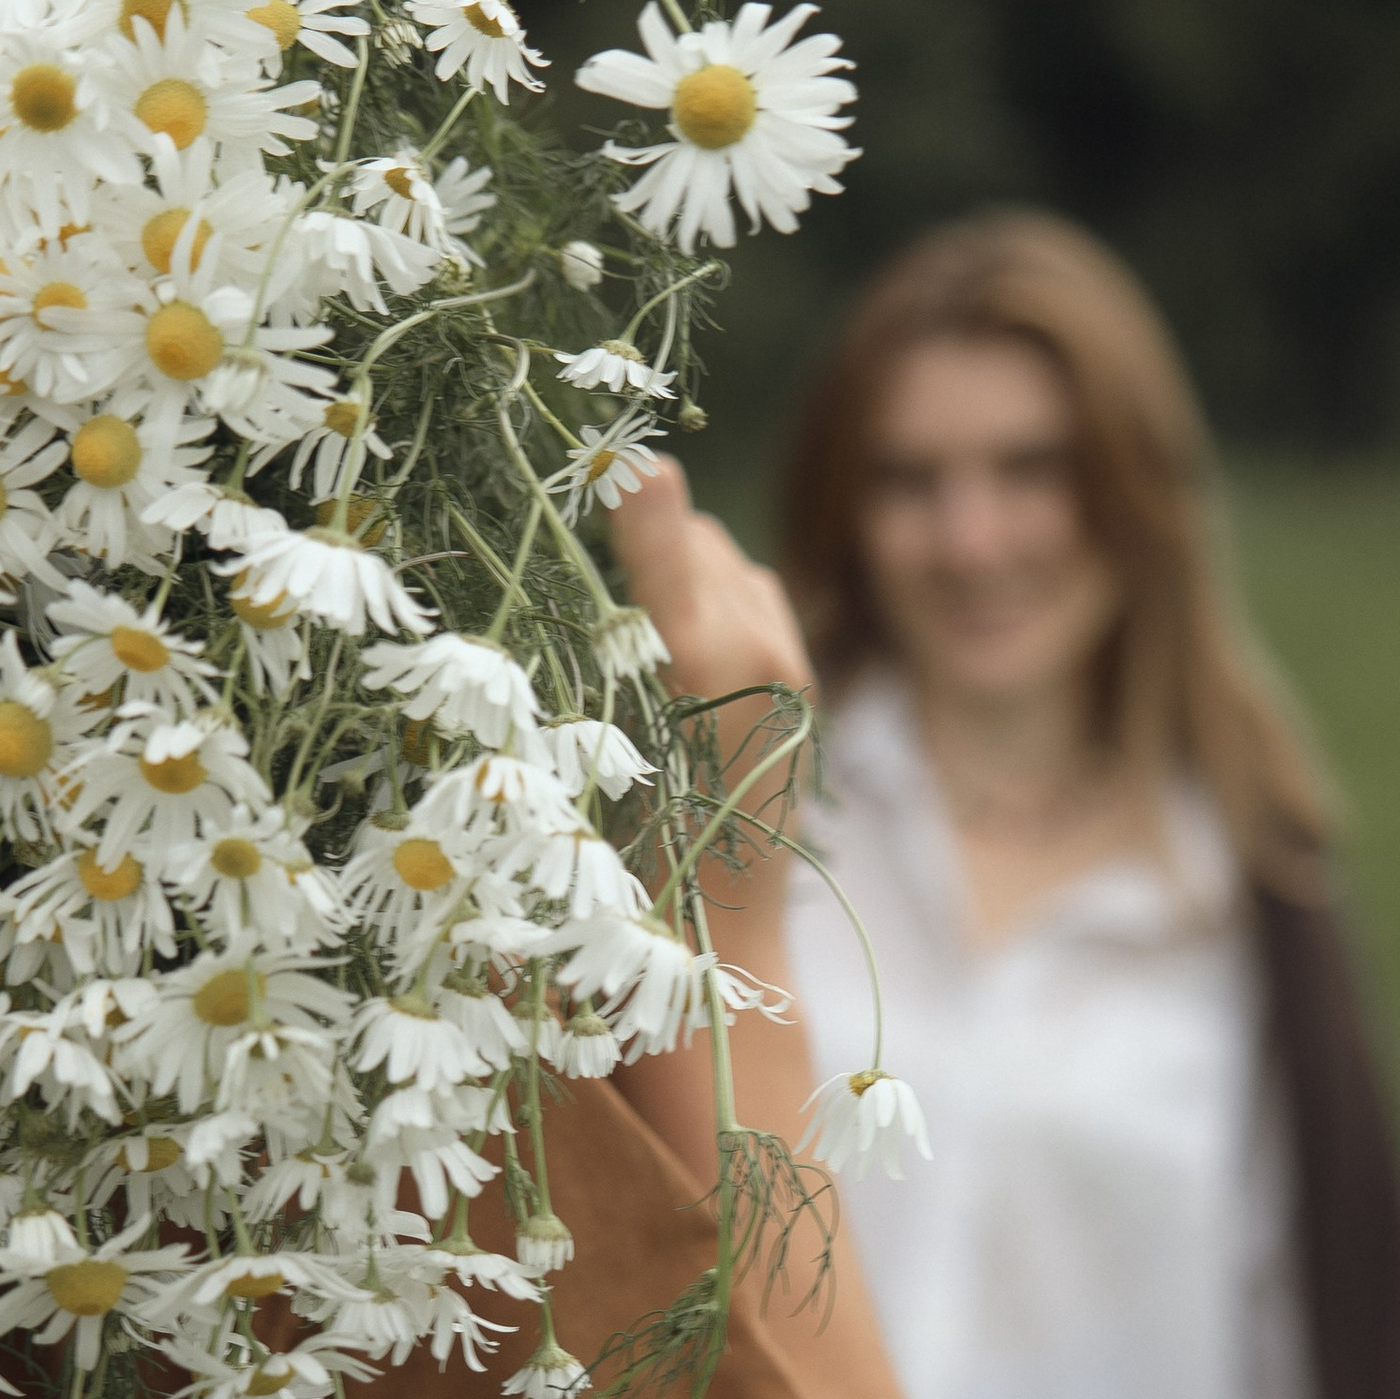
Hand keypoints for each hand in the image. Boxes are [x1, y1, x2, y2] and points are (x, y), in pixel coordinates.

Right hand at [608, 463, 811, 965]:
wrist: (723, 938)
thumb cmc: (630, 864)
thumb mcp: (595, 747)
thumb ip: (601, 633)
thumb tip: (623, 507)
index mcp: (702, 667)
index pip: (670, 535)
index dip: (633, 493)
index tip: (609, 460)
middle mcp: (762, 653)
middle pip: (696, 537)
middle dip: (648, 549)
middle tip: (598, 591)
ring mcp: (791, 667)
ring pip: (730, 563)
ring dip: (688, 577)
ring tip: (644, 630)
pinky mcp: (804, 683)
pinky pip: (756, 599)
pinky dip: (719, 604)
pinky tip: (685, 656)